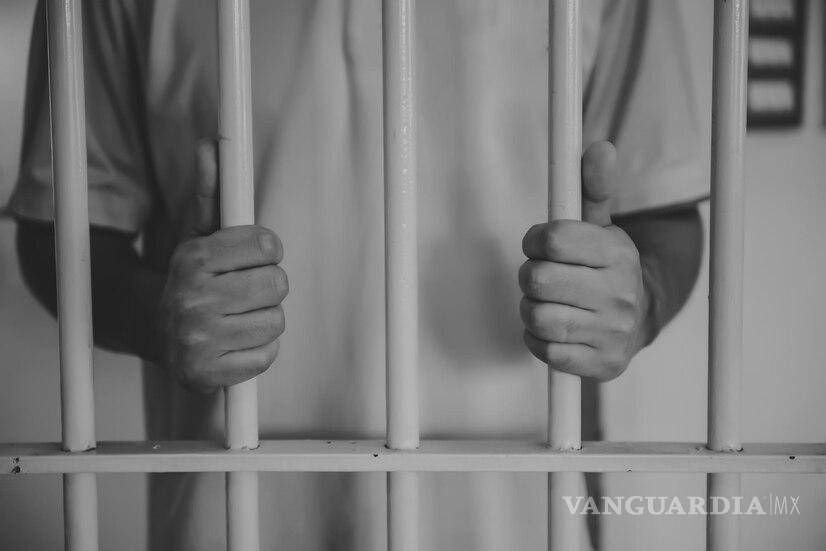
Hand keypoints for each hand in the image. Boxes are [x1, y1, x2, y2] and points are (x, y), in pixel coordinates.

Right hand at [157, 140, 287, 392]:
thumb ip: (212, 191)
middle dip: (267, 284)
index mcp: (192, 260)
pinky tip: (236, 339)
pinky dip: (259, 349)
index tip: (254, 255)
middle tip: (244, 288)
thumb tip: (213, 145)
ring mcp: (199, 342)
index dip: (267, 250)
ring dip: (264, 318)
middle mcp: (192, 301)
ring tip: (238, 314)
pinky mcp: (209, 374)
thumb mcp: (197, 232)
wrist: (150, 328)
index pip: (269, 246)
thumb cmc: (188, 277)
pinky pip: (267, 355)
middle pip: (278, 285)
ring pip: (276, 321)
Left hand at [519, 141, 646, 380]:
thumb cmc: (604, 267)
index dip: (535, 241)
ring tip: (546, 302)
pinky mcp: (602, 364)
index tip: (539, 245)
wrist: (638, 319)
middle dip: (530, 276)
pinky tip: (552, 328)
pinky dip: (537, 338)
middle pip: (538, 279)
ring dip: (530, 308)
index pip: (554, 239)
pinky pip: (545, 350)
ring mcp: (613, 332)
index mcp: (618, 253)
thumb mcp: (602, 225)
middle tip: (542, 276)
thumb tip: (599, 148)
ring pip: (538, 317)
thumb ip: (592, 188)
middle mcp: (620, 294)